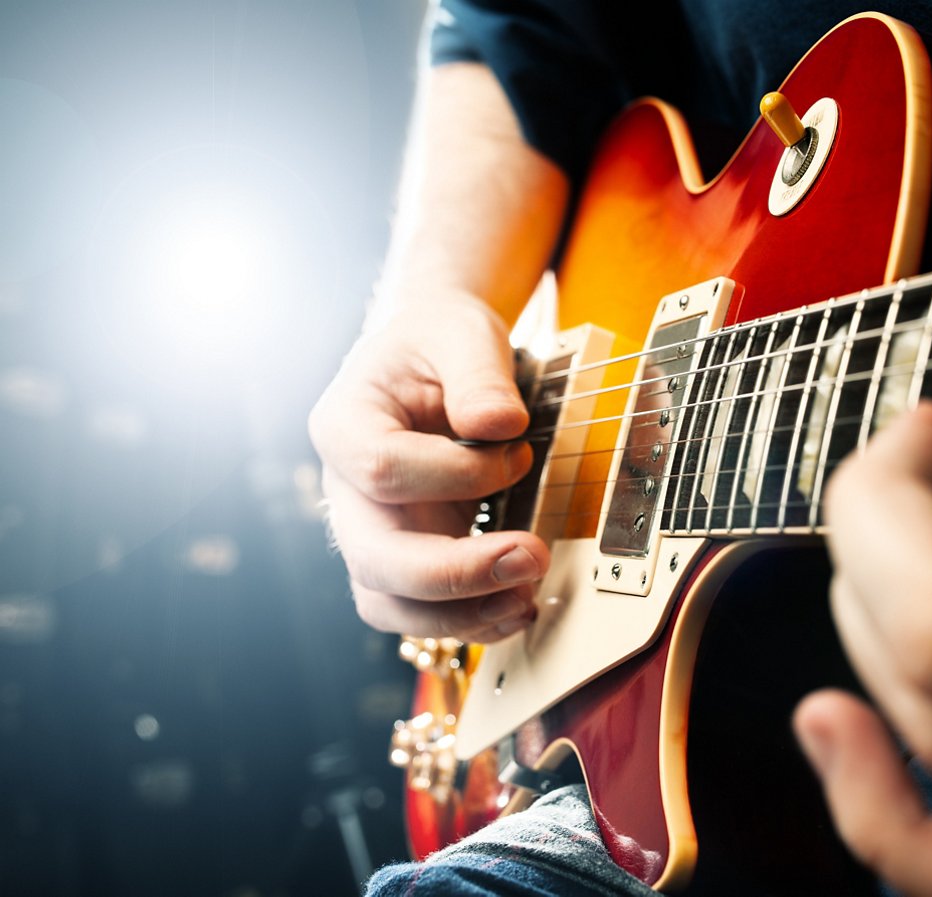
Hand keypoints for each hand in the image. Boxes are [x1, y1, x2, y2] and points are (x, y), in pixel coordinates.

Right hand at [308, 292, 548, 641]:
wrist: (435, 361)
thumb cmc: (440, 345)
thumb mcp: (461, 334)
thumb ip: (478, 373)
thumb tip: (500, 424)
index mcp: (344, 424)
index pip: (382, 467)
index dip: (456, 472)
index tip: (517, 451)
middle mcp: (345, 490)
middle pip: (374, 557)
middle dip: (455, 572)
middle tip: (531, 557)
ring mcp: (371, 531)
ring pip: (388, 603)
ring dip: (460, 614)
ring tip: (527, 598)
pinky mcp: (404, 559)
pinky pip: (418, 612)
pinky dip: (468, 621)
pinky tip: (518, 606)